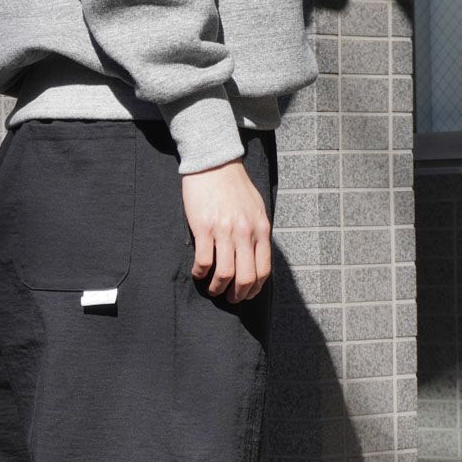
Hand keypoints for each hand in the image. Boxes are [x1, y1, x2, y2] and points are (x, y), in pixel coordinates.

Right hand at [181, 160, 271, 303]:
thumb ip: (258, 233)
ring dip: (217, 288)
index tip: (246, 294)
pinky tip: (198, 273)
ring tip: (213, 289)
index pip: (263, 270)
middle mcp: (245, 232)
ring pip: (224, 274)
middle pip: (245, 277)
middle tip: (229, 298)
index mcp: (261, 229)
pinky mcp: (204, 228)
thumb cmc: (234, 187)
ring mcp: (224, 231)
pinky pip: (203, 261)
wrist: (214, 163)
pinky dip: (200, 273)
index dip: (254, 289)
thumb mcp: (256, 209)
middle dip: (237, 295)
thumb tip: (256, 258)